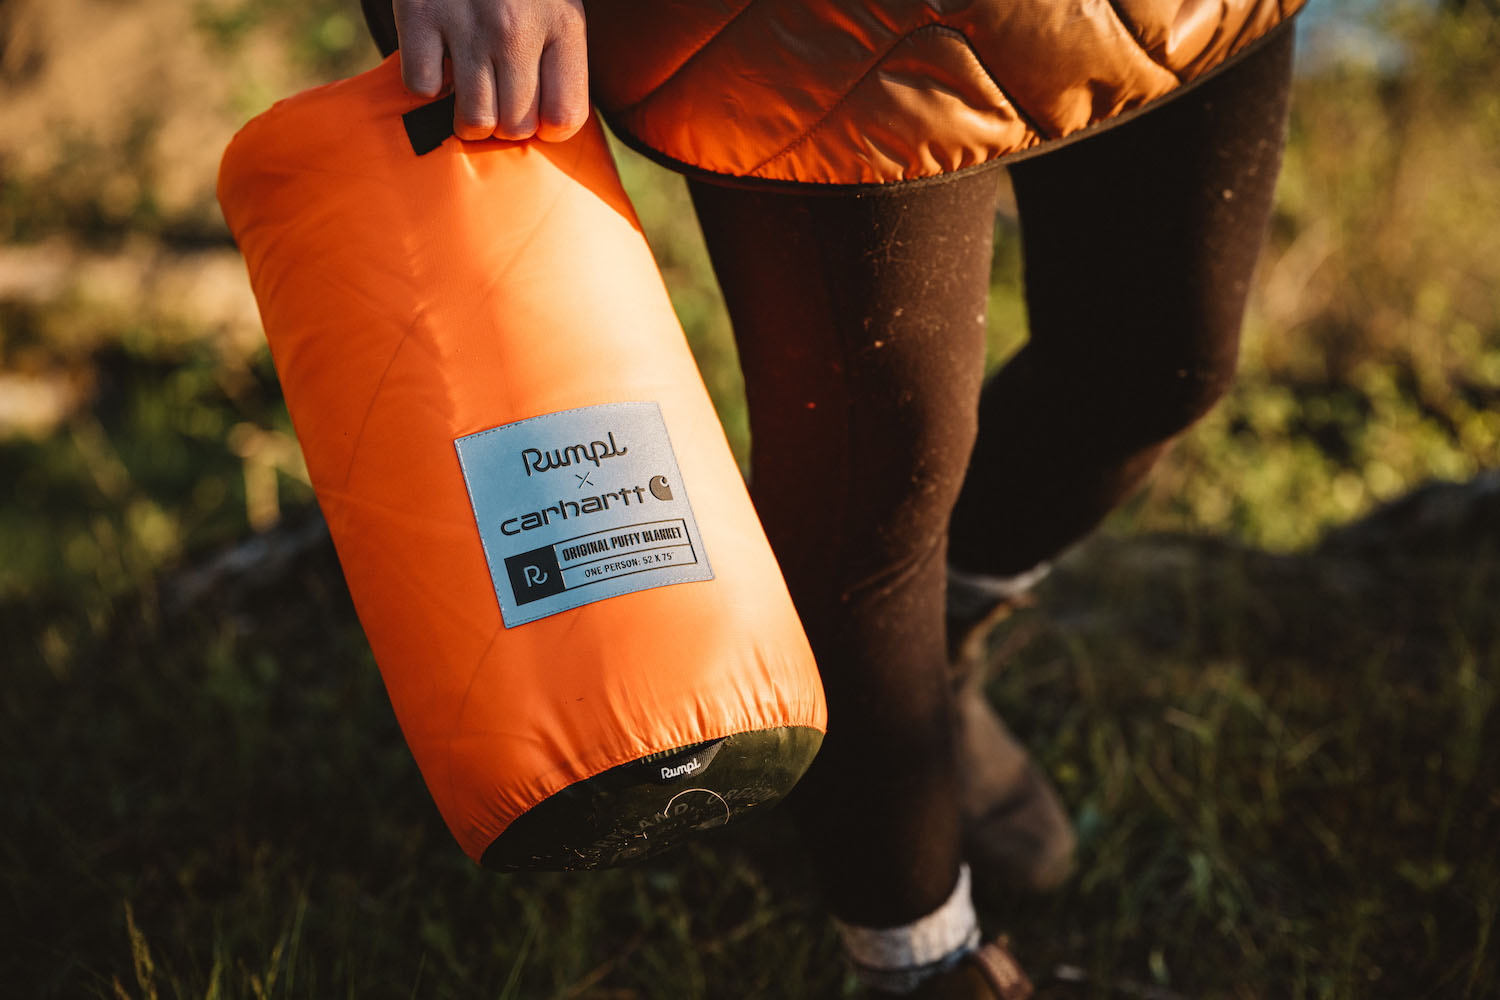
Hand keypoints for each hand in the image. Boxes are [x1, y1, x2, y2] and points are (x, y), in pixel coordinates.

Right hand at [393, 0, 587, 142]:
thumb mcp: (558, 4)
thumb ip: (560, 58)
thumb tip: (549, 123)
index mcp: (562, 24)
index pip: (564, 117)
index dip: (548, 128)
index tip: (536, 112)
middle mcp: (517, 30)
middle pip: (516, 127)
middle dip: (505, 125)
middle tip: (497, 100)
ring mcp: (468, 24)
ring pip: (473, 120)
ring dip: (469, 119)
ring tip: (470, 93)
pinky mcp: (421, 15)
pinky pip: (423, 87)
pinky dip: (426, 83)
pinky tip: (437, 60)